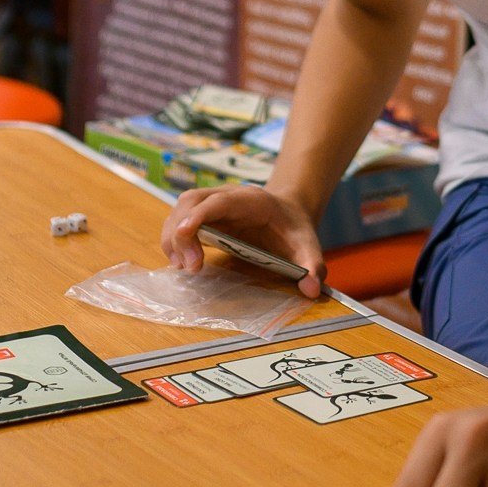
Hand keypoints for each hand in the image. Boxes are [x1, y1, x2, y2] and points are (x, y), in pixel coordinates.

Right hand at [159, 183, 326, 297]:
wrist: (288, 213)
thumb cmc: (294, 229)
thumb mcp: (308, 247)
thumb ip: (313, 266)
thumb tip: (311, 289)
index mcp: (250, 200)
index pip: (217, 201)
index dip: (198, 215)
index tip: (185, 233)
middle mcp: (225, 196)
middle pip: (190, 202)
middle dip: (182, 232)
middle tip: (190, 267)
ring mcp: (212, 205)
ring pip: (179, 210)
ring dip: (174, 237)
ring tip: (183, 267)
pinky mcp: (204, 217)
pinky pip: (179, 221)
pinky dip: (174, 240)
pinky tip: (181, 261)